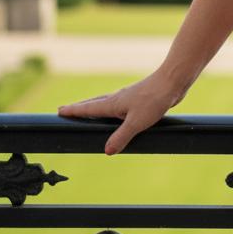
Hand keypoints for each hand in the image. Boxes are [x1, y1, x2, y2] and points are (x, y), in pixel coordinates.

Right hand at [56, 70, 186, 155]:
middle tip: (67, 110)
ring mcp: (129, 97)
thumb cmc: (154, 99)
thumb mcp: (136, 122)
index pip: (88, 108)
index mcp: (113, 103)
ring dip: (95, 107)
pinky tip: (119, 114)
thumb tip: (106, 151)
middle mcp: (118, 98)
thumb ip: (121, 137)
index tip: (59, 111)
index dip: (74, 111)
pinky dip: (111, 109)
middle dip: (81, 108)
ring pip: (107, 103)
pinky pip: (120, 106)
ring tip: (89, 112)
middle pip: (94, 103)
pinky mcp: (139, 99)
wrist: (173, 81)